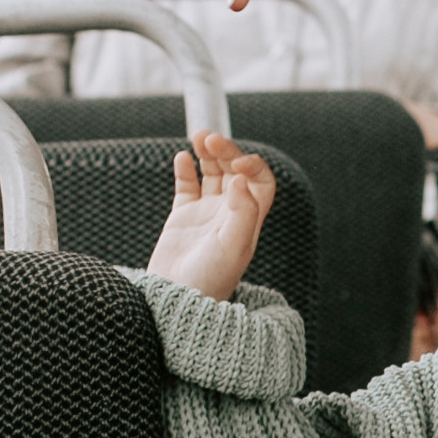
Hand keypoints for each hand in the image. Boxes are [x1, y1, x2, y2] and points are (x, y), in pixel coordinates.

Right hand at [147, 131, 274, 303]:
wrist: (176, 299)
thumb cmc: (210, 279)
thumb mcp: (233, 247)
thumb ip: (242, 212)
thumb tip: (240, 178)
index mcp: (249, 219)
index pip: (261, 181)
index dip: (252, 166)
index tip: (236, 164)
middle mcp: (231, 213)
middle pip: (235, 170)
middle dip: (226, 151)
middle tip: (209, 139)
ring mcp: (206, 214)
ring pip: (212, 173)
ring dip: (207, 153)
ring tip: (197, 138)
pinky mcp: (183, 217)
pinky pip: (187, 185)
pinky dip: (185, 169)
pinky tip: (182, 158)